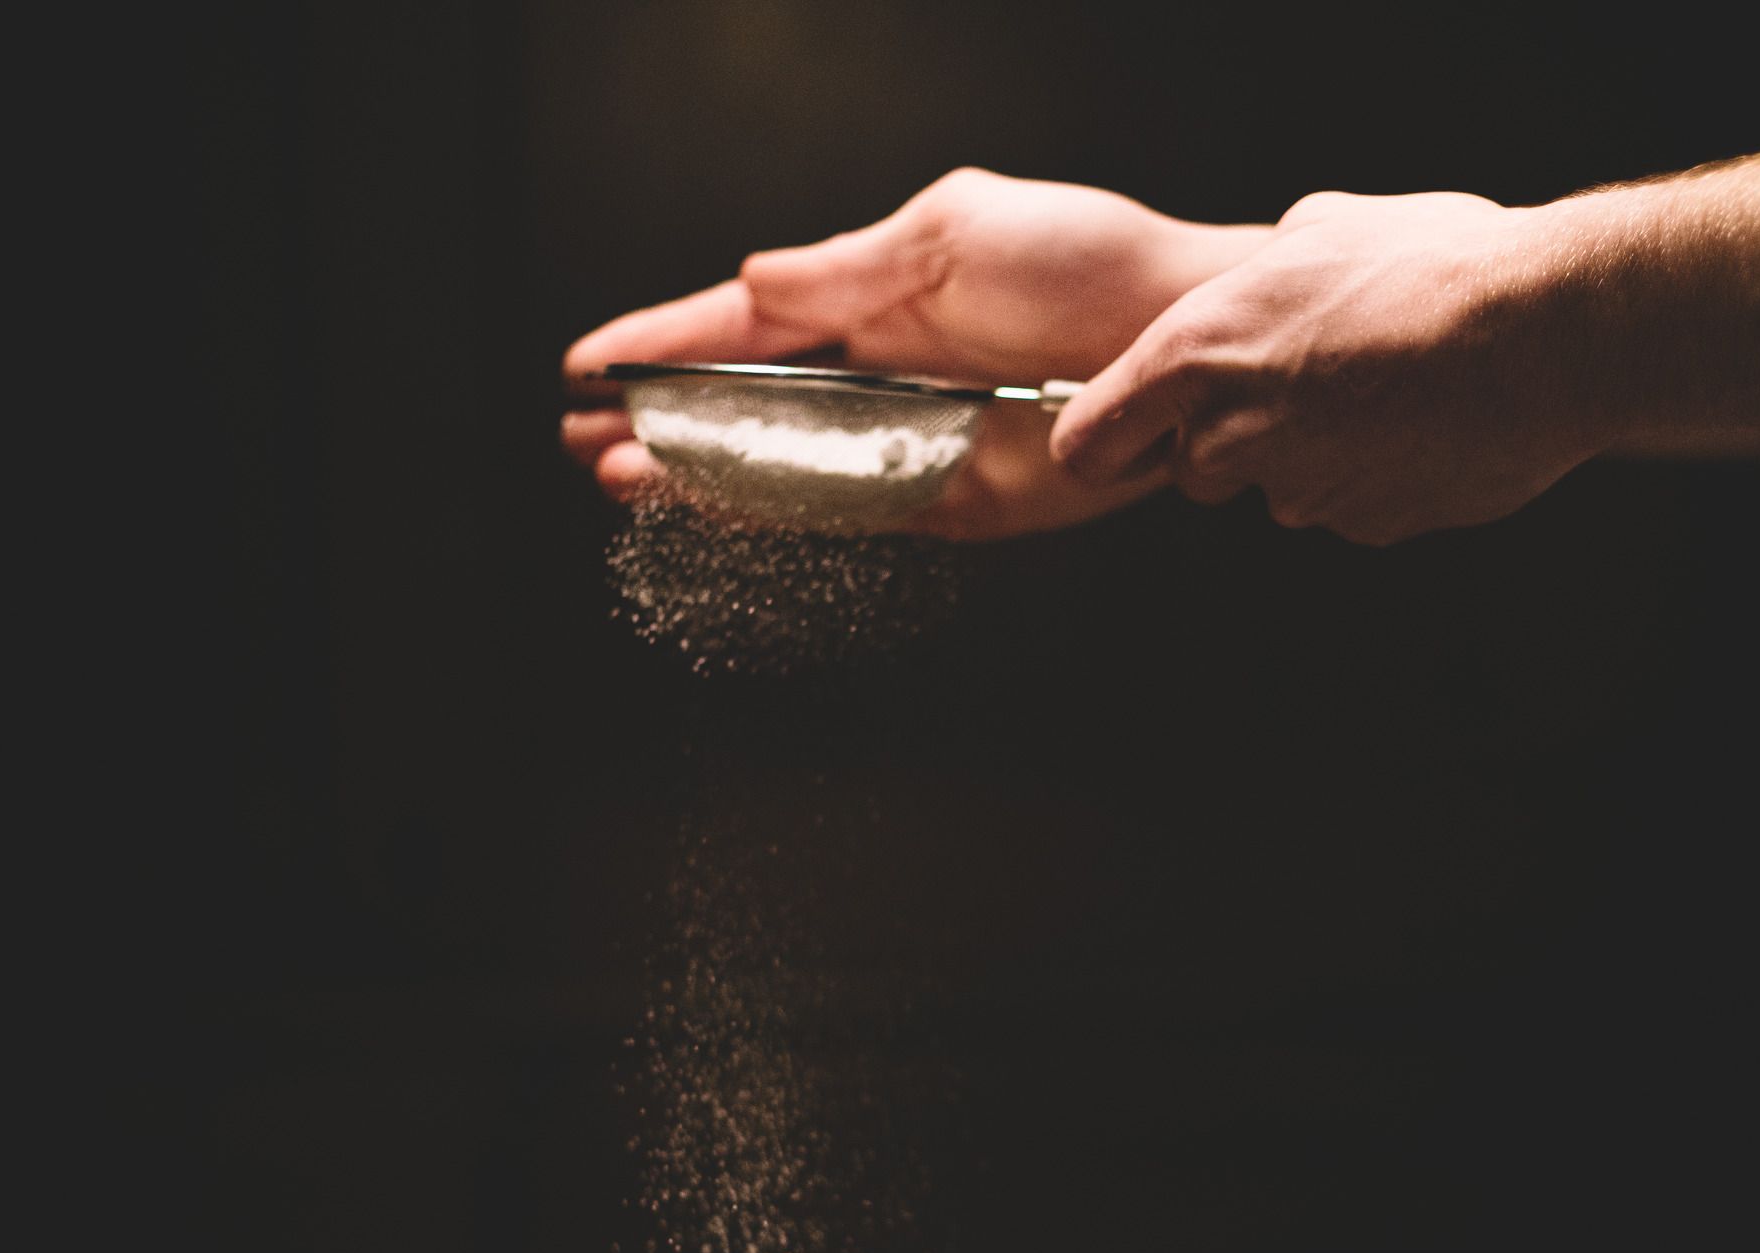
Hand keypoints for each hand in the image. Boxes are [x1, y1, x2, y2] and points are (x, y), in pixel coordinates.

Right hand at [563, 169, 1266, 538]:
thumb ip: (844, 269)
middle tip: (584, 440)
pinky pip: (842, 512)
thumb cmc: (1088, 263)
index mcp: (872, 297)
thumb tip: (752, 282)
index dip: (663, 342)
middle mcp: (879, 374)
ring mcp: (907, 440)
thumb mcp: (951, 231)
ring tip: (621, 478)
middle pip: (743, 406)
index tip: (589, 362)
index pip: (742, 324)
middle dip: (660, 421)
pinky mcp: (947, 499)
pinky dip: (773, 514)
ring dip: (696, 474)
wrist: (1176, 335)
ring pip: (776, 467)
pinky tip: (710, 509)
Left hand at [1050, 192, 1606, 545]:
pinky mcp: (1367, 526)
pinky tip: (1425, 420)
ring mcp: (1302, 493)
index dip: (1104, 440)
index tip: (1120, 438)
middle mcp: (1234, 436)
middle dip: (1232, 439)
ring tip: (1384, 387)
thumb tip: (1262, 285)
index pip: (1090, 440)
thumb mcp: (1324, 226)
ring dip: (1314, 453)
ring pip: (1282, 488)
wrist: (1543, 335)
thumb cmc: (1435, 265)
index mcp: (1197, 355)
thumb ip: (1261, 275)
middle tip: (1304, 379)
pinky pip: (1351, 507)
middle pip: (1194, 470)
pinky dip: (1375, 475)